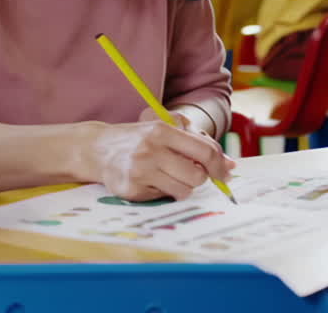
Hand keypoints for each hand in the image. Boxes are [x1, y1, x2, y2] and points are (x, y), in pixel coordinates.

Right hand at [92, 115, 232, 200]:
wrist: (97, 149)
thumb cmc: (137, 139)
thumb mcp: (164, 129)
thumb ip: (196, 143)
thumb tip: (230, 166)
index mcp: (161, 130)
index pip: (205, 152)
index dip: (221, 166)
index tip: (226, 173)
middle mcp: (150, 150)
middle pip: (198, 176)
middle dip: (198, 177)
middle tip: (187, 171)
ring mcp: (140, 171)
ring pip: (183, 191)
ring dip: (181, 187)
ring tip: (166, 175)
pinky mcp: (131, 190)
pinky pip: (163, 198)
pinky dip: (161, 192)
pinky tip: (148, 181)